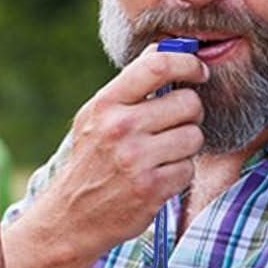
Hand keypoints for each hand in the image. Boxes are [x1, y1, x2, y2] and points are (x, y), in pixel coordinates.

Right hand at [46, 43, 207, 256]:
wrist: (70, 217)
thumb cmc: (90, 163)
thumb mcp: (96, 119)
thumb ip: (131, 86)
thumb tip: (170, 49)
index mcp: (105, 105)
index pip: (158, 65)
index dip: (188, 64)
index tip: (197, 73)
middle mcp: (119, 129)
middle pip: (188, 103)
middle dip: (188, 116)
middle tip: (171, 128)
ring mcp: (135, 160)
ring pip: (193, 137)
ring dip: (184, 148)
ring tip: (159, 157)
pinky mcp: (150, 188)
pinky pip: (188, 169)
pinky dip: (177, 176)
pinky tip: (156, 179)